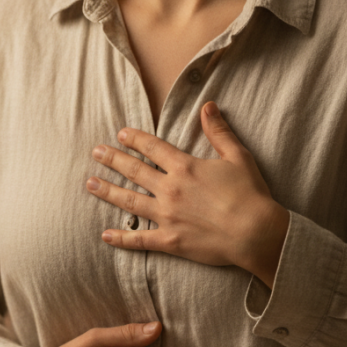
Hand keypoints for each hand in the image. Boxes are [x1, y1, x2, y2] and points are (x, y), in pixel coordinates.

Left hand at [85, 102, 288, 286]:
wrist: (256, 233)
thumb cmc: (250, 194)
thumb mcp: (237, 156)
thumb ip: (219, 131)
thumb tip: (208, 106)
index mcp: (185, 167)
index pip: (152, 148)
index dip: (135, 139)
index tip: (120, 134)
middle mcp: (170, 189)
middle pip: (134, 171)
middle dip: (112, 160)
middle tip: (95, 152)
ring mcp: (167, 216)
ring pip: (129, 201)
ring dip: (108, 191)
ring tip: (90, 184)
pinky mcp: (170, 240)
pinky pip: (139, 239)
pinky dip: (121, 238)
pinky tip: (105, 235)